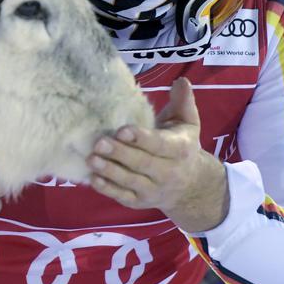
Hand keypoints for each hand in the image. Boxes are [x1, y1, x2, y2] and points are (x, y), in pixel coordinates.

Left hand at [85, 78, 228, 232]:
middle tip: (99, 143)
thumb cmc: (183, 145)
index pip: (160, 145)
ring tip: (91, 159)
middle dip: (120, 154)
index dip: (141, 138)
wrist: (192, 186)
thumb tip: (181, 81)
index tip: (122, 130)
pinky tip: (93, 179)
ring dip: (110, 172)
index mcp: (179, 150)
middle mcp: (168, 172)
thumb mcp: (188, 123)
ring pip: (131, 181)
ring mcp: (153, 189)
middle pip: (143, 164)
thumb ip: (183, 102)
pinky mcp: (140, 202)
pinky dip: (108, 190)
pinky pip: (123, 197)